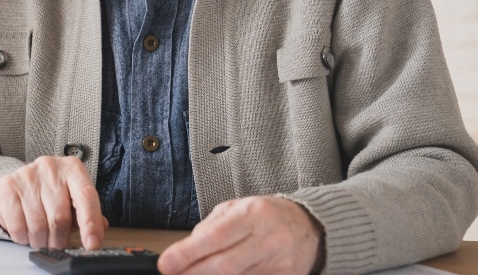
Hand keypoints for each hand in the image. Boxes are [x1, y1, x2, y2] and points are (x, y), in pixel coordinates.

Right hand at [0, 156, 106, 250]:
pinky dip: (23, 237)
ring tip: (40, 236)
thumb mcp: (74, 199)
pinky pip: (17, 226)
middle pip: (60, 217)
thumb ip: (89, 214)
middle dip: (59, 239)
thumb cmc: (52, 192)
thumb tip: (99, 230)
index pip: (86, 196)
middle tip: (57, 243)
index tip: (92, 244)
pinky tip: (26, 231)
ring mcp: (27, 175)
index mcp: (72, 169)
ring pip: (38, 225)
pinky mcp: (7, 186)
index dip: (90, 223)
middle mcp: (50, 167)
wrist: (21, 181)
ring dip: (40, 240)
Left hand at [157, 196, 323, 274]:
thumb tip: (185, 248)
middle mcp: (267, 240)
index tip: (166, 263)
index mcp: (252, 215)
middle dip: (193, 273)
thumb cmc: (267, 216)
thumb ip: (211, 226)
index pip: (215, 236)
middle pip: (224, 265)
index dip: (188, 253)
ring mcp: (278, 264)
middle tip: (172, 274)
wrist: (311, 226)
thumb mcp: (238, 209)